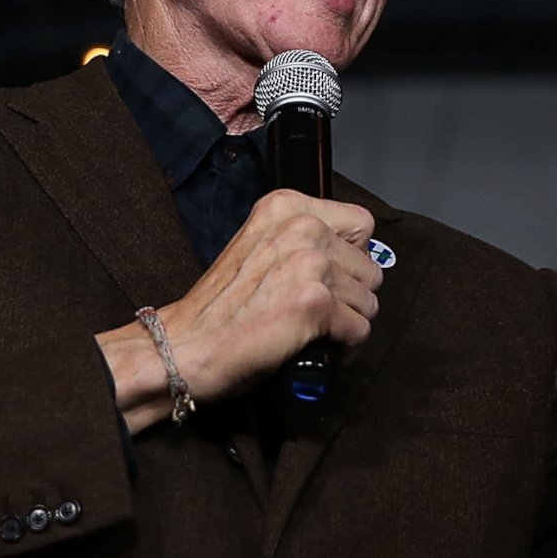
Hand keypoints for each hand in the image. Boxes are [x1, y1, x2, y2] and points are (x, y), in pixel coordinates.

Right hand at [96, 191, 380, 430]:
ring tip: (317, 333)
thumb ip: (300, 241)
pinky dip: (344, 347)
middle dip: (352, 296)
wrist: (186, 345)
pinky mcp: (316, 303)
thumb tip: (350, 260)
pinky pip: (360, 329)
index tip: (333, 277)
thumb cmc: (219, 307)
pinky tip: (319, 350)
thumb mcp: (258, 247)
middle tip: (322, 314)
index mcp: (287, 207)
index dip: (353, 255)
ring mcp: (310, 264)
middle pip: (369, 267)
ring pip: (368, 301)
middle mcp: (302, 227)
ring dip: (348, 323)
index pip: (361, 223)